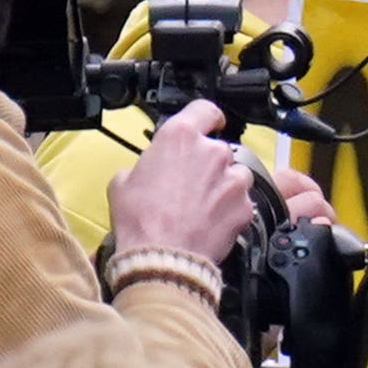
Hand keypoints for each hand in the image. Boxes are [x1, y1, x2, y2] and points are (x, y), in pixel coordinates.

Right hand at [113, 104, 261, 273]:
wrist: (162, 258)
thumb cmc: (140, 222)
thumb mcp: (122, 182)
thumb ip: (144, 164)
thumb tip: (147, 169)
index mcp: (180, 137)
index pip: (205, 109)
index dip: (206, 117)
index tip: (208, 123)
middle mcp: (212, 152)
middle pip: (219, 148)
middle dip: (208, 164)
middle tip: (188, 185)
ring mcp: (233, 179)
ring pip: (236, 174)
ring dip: (222, 185)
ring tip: (200, 206)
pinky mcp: (245, 205)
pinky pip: (243, 201)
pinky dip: (231, 209)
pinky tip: (211, 221)